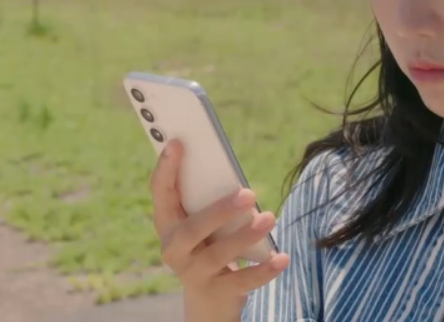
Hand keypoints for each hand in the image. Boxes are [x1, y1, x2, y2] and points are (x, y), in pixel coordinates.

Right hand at [150, 139, 289, 321]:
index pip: (161, 194)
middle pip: (192, 229)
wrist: (210, 299)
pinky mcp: (217, 293)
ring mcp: (194, 274)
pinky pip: (242, 281)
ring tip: (270, 218)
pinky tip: (282, 257)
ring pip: (218, 255)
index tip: (177, 142)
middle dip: (220, 210)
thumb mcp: (206, 222)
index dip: (165, 168)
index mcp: (168, 224)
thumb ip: (210, 199)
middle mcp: (174, 250)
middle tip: (249, 193)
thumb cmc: (210, 244)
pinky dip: (264, 270)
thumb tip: (235, 177)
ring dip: (246, 235)